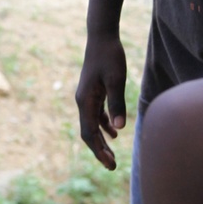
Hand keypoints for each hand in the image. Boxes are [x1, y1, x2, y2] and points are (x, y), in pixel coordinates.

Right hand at [77, 34, 127, 169]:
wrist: (102, 36)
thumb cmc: (109, 56)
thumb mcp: (116, 80)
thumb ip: (116, 103)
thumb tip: (119, 128)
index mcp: (85, 100)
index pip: (89, 133)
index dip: (98, 150)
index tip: (110, 164)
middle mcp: (83, 101)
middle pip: (89, 132)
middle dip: (99, 150)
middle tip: (112, 167)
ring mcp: (87, 96)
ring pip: (92, 125)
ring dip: (101, 140)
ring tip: (112, 156)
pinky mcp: (93, 91)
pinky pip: (96, 114)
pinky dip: (103, 125)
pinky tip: (114, 132)